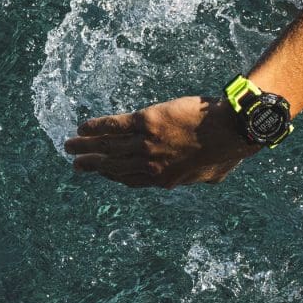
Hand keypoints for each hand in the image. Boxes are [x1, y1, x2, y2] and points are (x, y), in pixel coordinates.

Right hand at [63, 95, 255, 187]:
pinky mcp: (147, 122)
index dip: (112, 176)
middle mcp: (151, 165)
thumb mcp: (211, 175)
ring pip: (109, 147)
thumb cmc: (228, 150)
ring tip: (69, 145)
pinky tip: (83, 126)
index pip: (130, 180)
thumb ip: (197, 177)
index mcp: (165, 180)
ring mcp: (147, 144)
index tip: (100, 171)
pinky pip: (115, 126)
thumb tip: (199, 178)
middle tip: (75, 163)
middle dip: (92, 165)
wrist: (232, 129)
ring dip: (86, 146)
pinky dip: (97, 127)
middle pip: (113, 166)